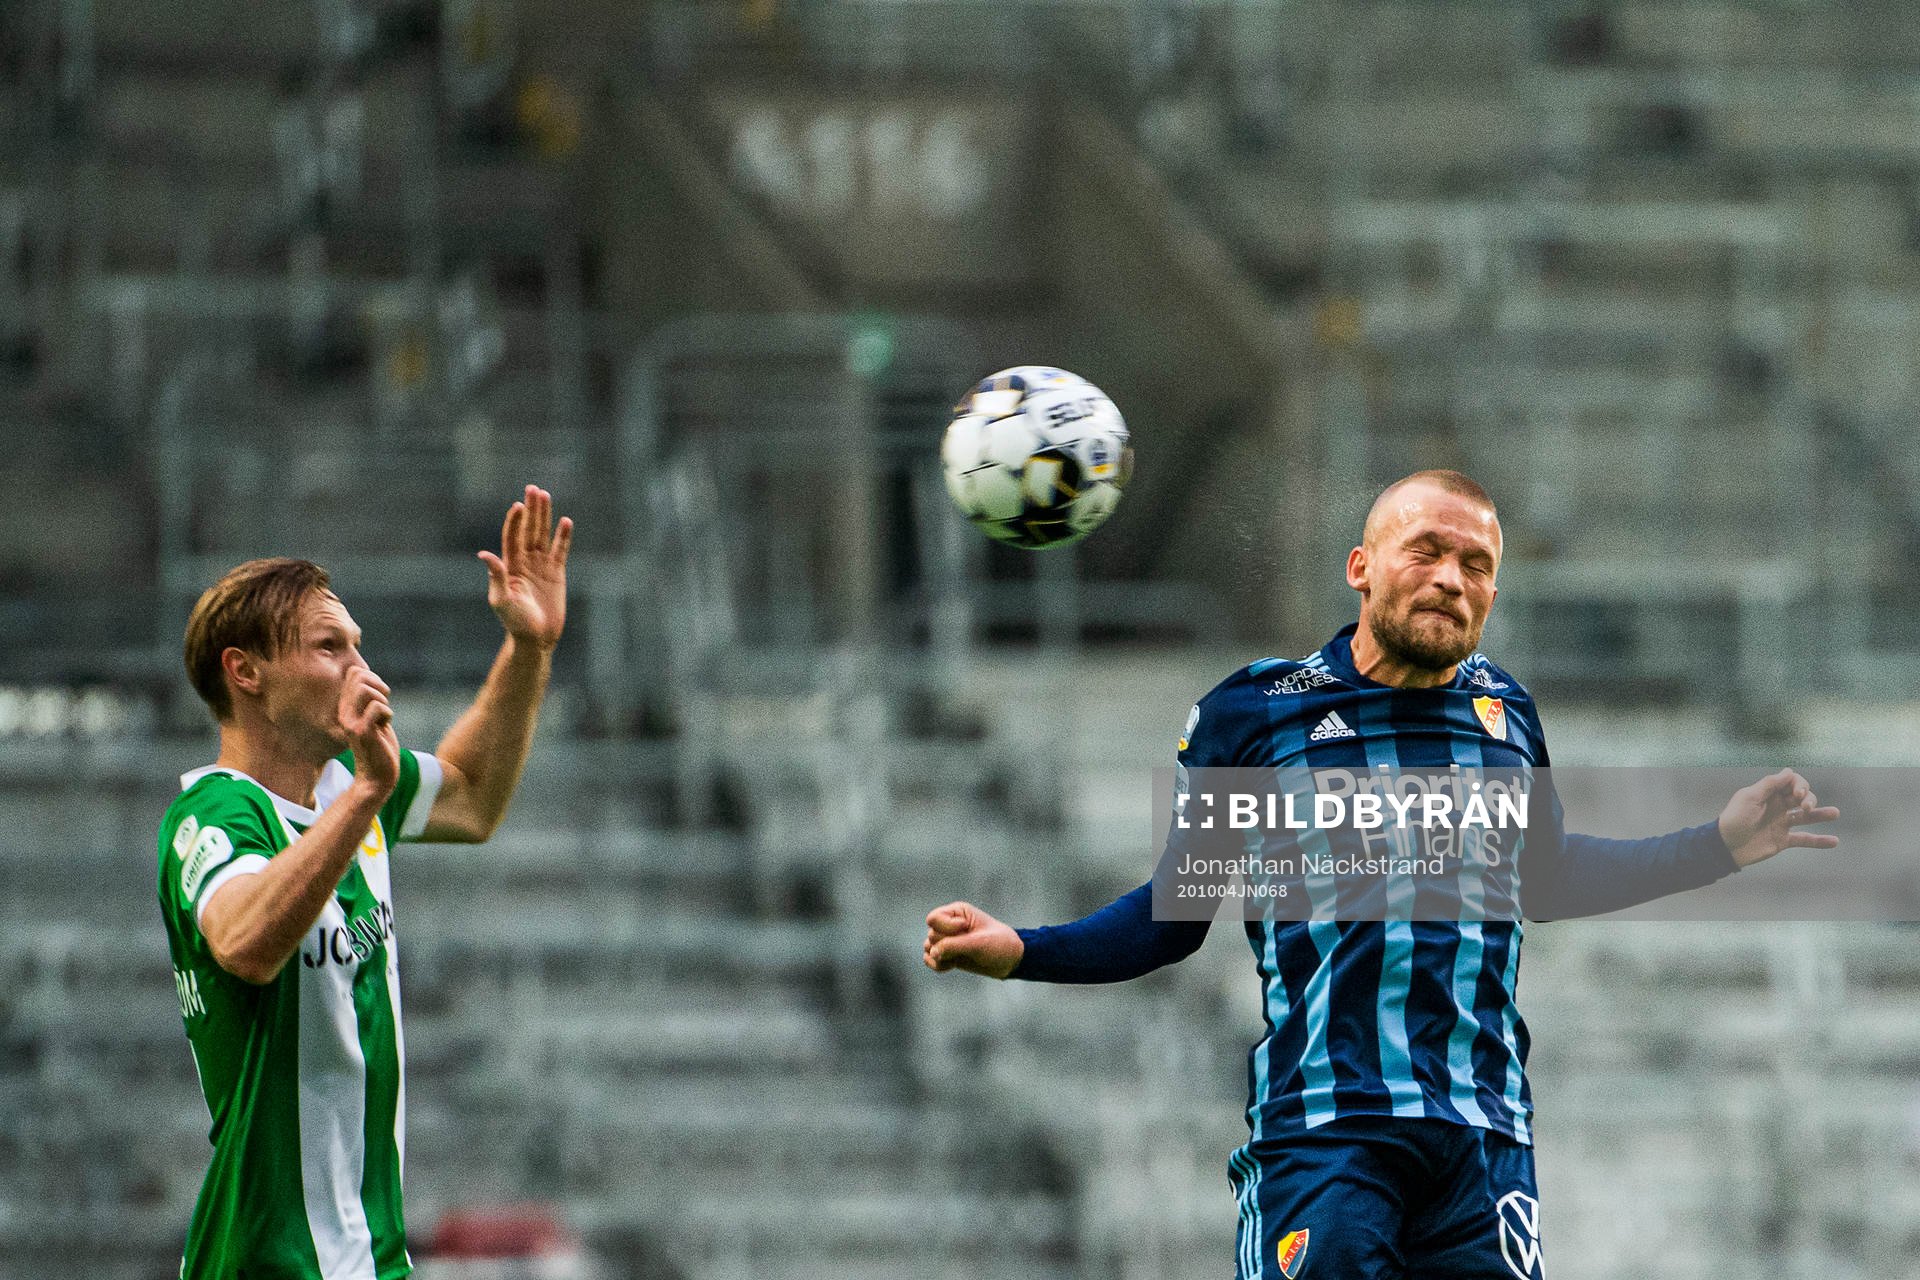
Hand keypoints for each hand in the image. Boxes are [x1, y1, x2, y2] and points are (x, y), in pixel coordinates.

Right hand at [339, 666, 399, 797]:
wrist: (377, 778)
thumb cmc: (380, 747)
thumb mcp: (375, 719)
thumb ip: (372, 700)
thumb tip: (372, 679)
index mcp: (347, 707)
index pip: (355, 672)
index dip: (374, 678)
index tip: (381, 697)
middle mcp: (344, 713)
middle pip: (358, 675)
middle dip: (379, 685)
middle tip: (384, 705)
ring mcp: (351, 723)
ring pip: (365, 689)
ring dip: (382, 699)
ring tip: (384, 717)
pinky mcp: (362, 733)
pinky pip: (376, 708)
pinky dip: (387, 714)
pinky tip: (385, 727)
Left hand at [478, 484, 572, 649]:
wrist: (535, 638)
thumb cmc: (514, 622)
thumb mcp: (502, 600)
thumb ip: (496, 576)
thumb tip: (484, 554)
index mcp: (510, 566)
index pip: (513, 537)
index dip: (515, 521)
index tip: (518, 505)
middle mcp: (525, 562)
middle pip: (529, 530)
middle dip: (531, 510)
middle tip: (533, 489)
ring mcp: (541, 567)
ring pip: (543, 535)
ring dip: (545, 516)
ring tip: (546, 496)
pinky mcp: (557, 574)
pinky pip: (560, 551)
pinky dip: (563, 537)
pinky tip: (566, 522)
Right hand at [923, 902, 1023, 978]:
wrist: (1010, 960)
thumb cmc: (998, 944)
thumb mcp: (978, 943)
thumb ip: (953, 946)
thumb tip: (932, 953)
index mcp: (958, 912)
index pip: (934, 918)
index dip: (945, 927)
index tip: (965, 930)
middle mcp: (949, 924)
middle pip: (931, 934)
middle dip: (945, 945)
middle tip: (966, 948)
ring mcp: (948, 939)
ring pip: (928, 946)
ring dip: (939, 956)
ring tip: (956, 960)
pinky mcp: (948, 954)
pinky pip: (929, 959)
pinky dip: (936, 964)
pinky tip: (950, 966)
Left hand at [1717, 768, 1839, 867]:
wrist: (1725, 846)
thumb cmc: (1734, 819)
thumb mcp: (1749, 798)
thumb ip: (1769, 784)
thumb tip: (1789, 771)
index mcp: (1768, 793)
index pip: (1791, 782)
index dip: (1798, 785)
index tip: (1797, 793)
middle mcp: (1777, 806)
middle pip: (1802, 797)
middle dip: (1808, 798)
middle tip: (1805, 806)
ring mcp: (1781, 823)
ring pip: (1806, 817)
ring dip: (1821, 814)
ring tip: (1835, 813)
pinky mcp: (1783, 840)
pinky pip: (1805, 839)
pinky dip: (1819, 841)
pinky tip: (1834, 841)